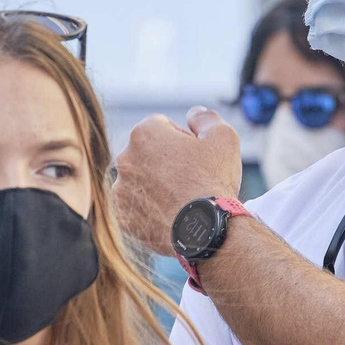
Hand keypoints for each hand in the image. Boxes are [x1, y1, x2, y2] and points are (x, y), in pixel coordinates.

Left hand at [113, 106, 242, 253]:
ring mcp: (121, 189)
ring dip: (156, 184)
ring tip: (182, 199)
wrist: (206, 231)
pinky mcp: (123, 217)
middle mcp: (125, 158)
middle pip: (148, 152)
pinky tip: (172, 214)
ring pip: (141, 180)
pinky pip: (136, 206)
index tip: (198, 157)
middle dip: (167, 161)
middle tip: (192, 179)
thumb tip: (193, 113)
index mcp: (144, 133)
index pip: (163, 126)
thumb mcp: (223, 136)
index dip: (184, 139)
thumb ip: (205, 117)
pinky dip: (150, 208)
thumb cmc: (214, 180)